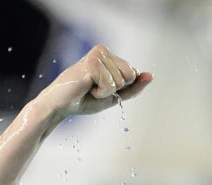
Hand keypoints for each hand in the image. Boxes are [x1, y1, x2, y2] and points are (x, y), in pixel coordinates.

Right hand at [37, 45, 152, 117]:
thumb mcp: (115, 95)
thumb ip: (133, 87)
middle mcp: (103, 51)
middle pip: (130, 75)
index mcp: (108, 55)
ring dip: (106, 92)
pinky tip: (86, 88)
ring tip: (89, 88)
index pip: (133, 73)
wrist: (60, 106)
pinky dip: (101, 93)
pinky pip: (111, 85)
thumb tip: (150, 76)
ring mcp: (97, 55)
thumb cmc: (84, 100)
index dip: (121, 87)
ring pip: (121, 80)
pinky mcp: (92, 64)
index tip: (101, 88)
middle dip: (116, 88)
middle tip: (95, 88)